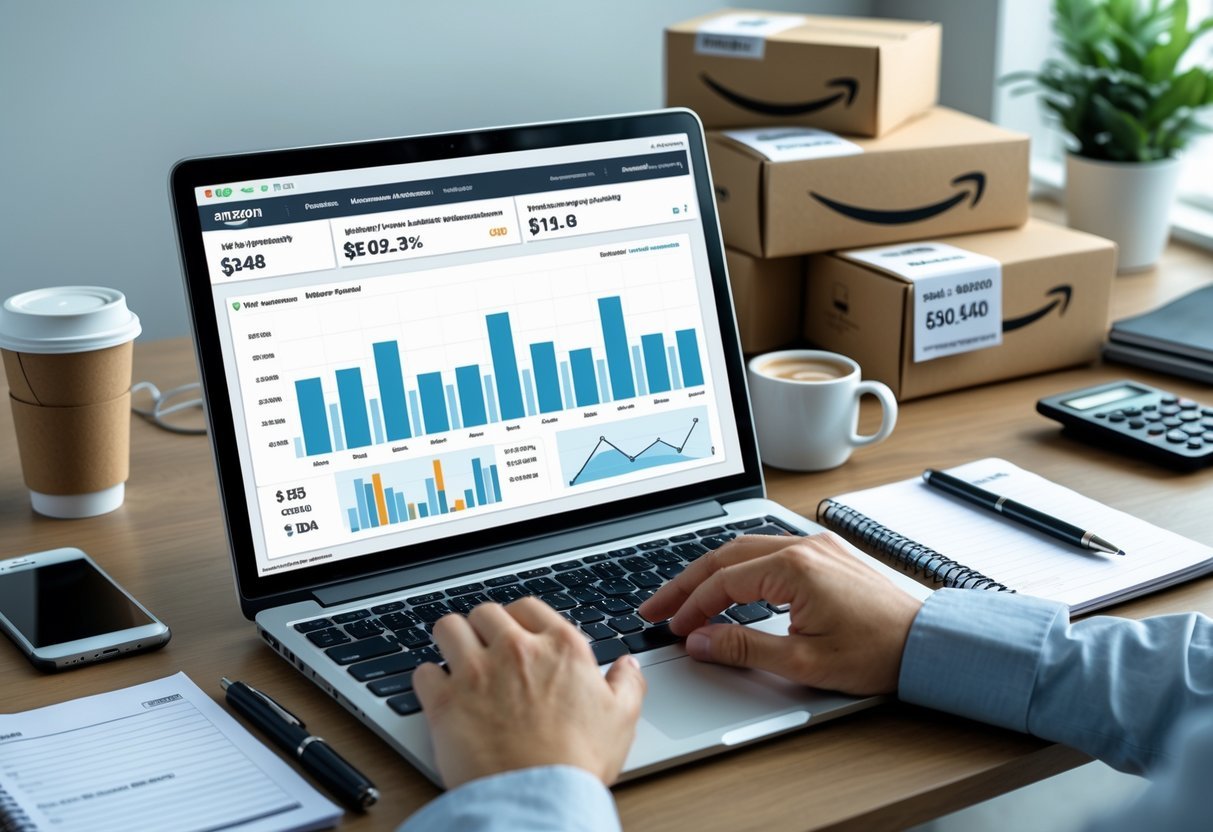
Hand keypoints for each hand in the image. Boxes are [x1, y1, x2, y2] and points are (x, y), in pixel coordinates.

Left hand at [413, 598, 645, 788]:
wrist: (538, 797)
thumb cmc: (578, 762)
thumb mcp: (621, 719)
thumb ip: (627, 684)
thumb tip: (628, 665)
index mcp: (560, 648)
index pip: (529, 607)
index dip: (519, 618)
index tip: (516, 632)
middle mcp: (516, 649)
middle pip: (486, 612)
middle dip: (484, 627)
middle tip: (486, 648)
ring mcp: (476, 671)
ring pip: (449, 628)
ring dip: (451, 640)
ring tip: (455, 657)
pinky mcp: (444, 700)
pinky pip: (424, 672)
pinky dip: (429, 681)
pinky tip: (439, 692)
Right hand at [638, 533, 922, 694]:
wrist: (928, 644)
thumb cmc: (877, 652)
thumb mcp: (803, 662)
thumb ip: (743, 648)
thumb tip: (700, 641)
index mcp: (794, 568)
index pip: (723, 582)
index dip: (691, 607)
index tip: (672, 627)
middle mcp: (803, 546)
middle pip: (725, 556)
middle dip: (687, 583)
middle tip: (657, 607)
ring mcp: (816, 545)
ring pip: (745, 549)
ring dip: (711, 573)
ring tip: (684, 597)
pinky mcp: (826, 553)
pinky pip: (769, 551)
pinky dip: (739, 568)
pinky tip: (728, 586)